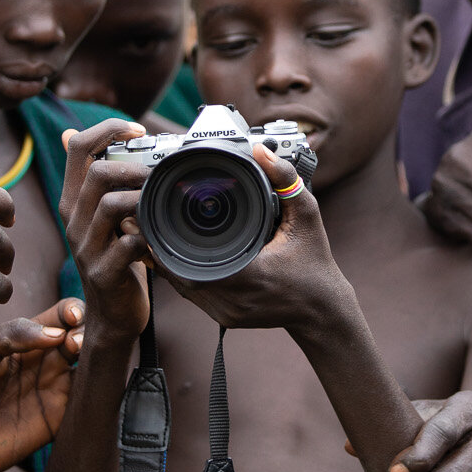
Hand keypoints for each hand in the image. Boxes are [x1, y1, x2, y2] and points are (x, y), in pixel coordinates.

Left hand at [0, 302, 83, 471]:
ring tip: (78, 353)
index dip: (71, 310)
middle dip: (85, 331)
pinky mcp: (58, 416)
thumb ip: (12, 333)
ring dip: (93, 355)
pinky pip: (86, 397)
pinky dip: (96, 385)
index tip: (71, 317)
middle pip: (79, 335)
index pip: (58, 317)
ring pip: (88, 364)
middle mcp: (43, 361)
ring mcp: (53, 388)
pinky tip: (91, 377)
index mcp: (23, 340)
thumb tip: (56, 334)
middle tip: (73, 341)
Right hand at [58, 119, 151, 341]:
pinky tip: (158, 241)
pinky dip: (149, 237)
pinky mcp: (103, 273)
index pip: (76, 147)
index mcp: (73, 202)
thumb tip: (69, 132)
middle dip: (134, 166)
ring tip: (161, 205)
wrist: (114, 316)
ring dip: (143, 199)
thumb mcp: (101, 217)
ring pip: (110, 205)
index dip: (107, 128)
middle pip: (96, 172)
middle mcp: (73, 221)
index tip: (138, 130)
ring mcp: (86, 248)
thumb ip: (95, 182)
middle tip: (158, 176)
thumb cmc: (116, 260)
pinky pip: (128, 244)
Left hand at [159, 144, 351, 336]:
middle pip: (180, 274)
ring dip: (168, 263)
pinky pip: (193, 298)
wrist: (322, 308)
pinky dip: (182, 277)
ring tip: (154, 235)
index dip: (168, 243)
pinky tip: (173, 257)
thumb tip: (262, 151)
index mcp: (251, 275)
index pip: (193, 262)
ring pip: (183, 289)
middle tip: (148, 221)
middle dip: (162, 247)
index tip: (156, 219)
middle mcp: (234, 300)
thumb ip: (286, 181)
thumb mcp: (307, 216)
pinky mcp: (225, 320)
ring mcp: (227, 314)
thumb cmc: (315, 261)